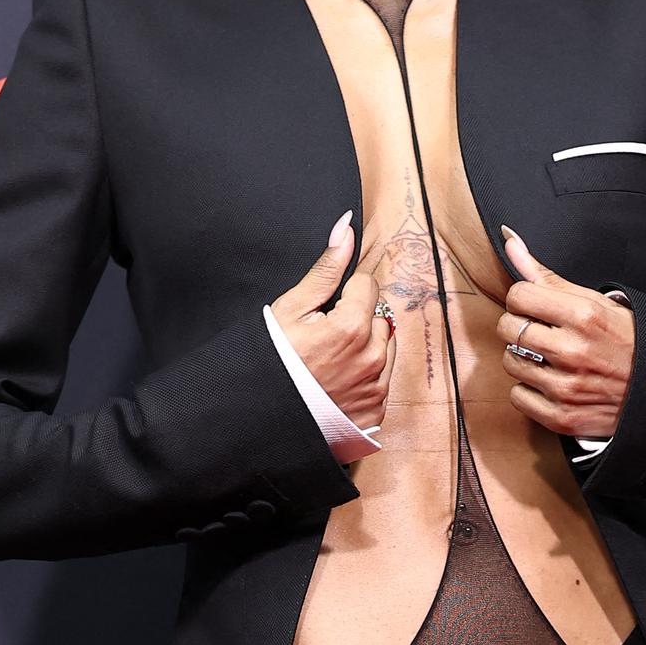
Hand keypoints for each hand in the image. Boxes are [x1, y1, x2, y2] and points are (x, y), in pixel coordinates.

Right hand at [269, 211, 395, 434]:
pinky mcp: (376, 410)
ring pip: (386, 346)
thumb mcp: (291, 308)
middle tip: (325, 335)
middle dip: (358, 317)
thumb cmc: (271, 359)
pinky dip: (366, 376)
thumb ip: (325, 269)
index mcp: (353, 326)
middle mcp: (372, 357)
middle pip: (380, 315)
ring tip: (331, 358)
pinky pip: (382, 379)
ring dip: (367, 345)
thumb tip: (346, 228)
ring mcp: (376, 387)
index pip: (367, 285)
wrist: (259, 416)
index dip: (344, 292)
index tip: (325, 309)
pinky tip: (339, 380)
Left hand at [494, 226, 631, 438]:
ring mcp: (567, 387)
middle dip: (520, 326)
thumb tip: (509, 240)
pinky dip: (530, 390)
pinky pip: (518, 396)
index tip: (536, 307)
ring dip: (524, 358)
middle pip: (508, 328)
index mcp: (583, 316)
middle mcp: (573, 351)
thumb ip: (547, 275)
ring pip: (510, 362)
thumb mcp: (596, 301)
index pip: (518, 295)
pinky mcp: (562, 417)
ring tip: (548, 357)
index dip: (524, 299)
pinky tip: (550, 382)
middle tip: (542, 331)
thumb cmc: (627, 341)